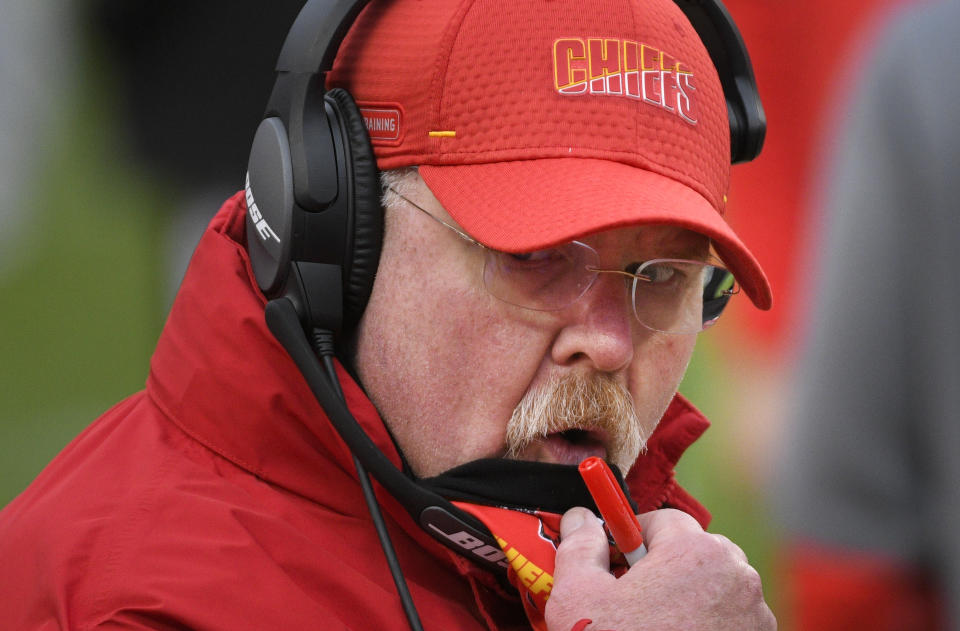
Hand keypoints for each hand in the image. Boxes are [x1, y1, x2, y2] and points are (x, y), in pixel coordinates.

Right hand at [545, 507, 775, 630]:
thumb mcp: (578, 598)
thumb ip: (579, 548)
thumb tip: (581, 519)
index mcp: (695, 552)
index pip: (664, 520)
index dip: (633, 537)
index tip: (615, 560)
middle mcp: (737, 576)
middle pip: (694, 550)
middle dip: (664, 567)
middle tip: (632, 597)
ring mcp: (756, 614)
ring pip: (715, 584)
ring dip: (689, 595)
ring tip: (656, 625)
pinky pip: (732, 616)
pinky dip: (710, 622)